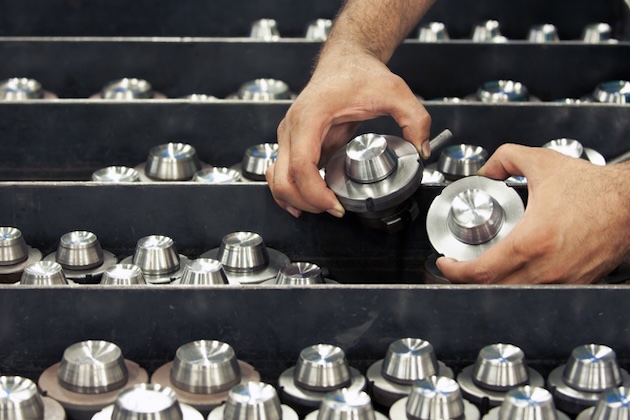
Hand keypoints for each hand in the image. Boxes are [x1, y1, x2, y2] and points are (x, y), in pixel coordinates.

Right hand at [266, 49, 430, 217]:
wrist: (345, 60)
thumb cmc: (359, 73)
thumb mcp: (395, 91)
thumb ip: (414, 119)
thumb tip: (422, 150)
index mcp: (310, 117)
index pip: (302, 165)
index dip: (316, 193)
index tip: (336, 206)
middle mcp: (292, 127)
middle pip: (282, 178)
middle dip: (306, 203)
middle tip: (333, 210)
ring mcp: (289, 135)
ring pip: (276, 179)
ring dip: (293, 199)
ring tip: (321, 208)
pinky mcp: (294, 142)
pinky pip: (282, 172)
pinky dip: (289, 191)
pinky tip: (304, 202)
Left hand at [437, 144, 629, 283]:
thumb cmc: (595, 190)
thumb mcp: (543, 163)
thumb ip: (506, 158)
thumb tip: (486, 169)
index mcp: (533, 242)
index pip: (481, 272)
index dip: (455, 271)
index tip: (446, 262)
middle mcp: (547, 268)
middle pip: (492, 289)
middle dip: (467, 279)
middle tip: (458, 265)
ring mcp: (562, 280)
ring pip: (514, 294)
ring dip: (492, 284)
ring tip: (480, 267)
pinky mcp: (574, 283)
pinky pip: (537, 292)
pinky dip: (518, 285)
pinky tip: (512, 270)